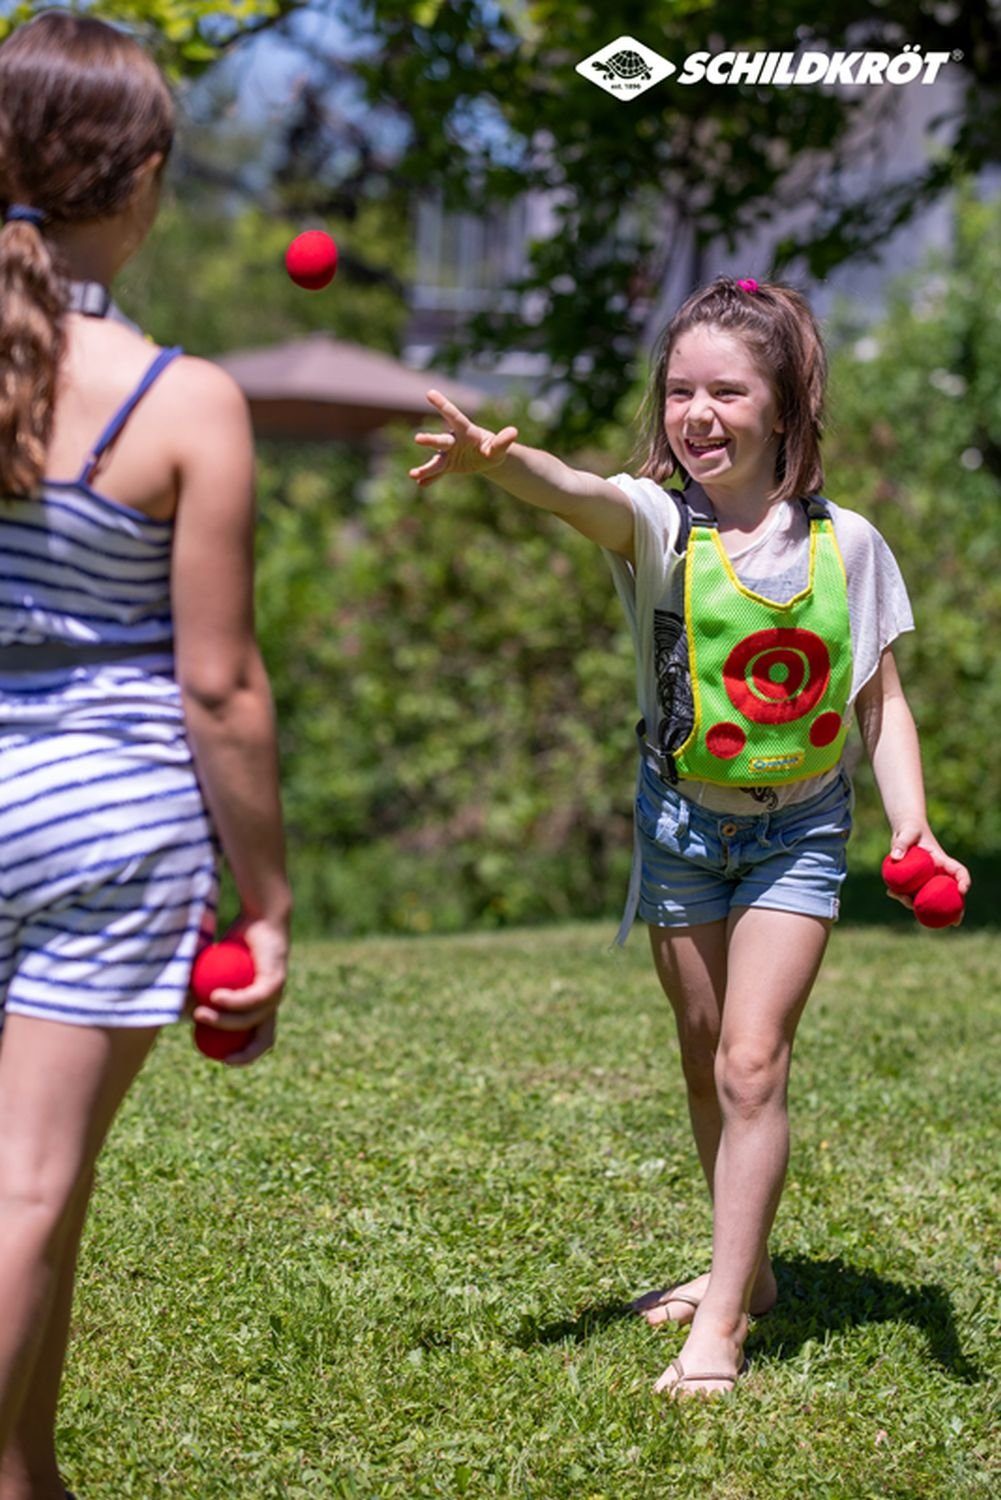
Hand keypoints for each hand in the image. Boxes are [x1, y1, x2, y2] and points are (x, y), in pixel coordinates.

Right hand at [191, 911, 288, 1065]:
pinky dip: (232, 1001)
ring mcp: (276, 993)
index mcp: (262, 1006)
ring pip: (249, 1019)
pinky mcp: (275, 980)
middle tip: (212, 1052)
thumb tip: (173, 1005)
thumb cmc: (236, 943)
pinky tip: (214, 996)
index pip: (259, 1041)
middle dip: (239, 1053)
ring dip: (222, 1022)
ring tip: (199, 1014)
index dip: (243, 1056)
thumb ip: (198, 989)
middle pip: (263, 1041)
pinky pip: (251, 997)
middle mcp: (273, 1004)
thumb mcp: (212, 971)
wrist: (261, 917)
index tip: (217, 1058)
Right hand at [409, 389, 517, 486]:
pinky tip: (420, 484)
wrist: (486, 459)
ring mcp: (448, 454)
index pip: (454, 416)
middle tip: (417, 439)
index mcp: (466, 432)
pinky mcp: (447, 466)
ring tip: (413, 475)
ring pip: (436, 461)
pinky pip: (437, 474)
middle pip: (441, 440)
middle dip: (430, 440)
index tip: (430, 393)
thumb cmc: (493, 448)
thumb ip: (503, 441)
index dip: (443, 405)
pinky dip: (430, 479)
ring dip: (425, 468)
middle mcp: (453, 441)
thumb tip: (513, 432)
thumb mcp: (499, 447)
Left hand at [886, 821, 970, 924]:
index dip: (963, 882)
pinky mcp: (914, 882)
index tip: (962, 891)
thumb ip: (902, 843)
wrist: (904, 831)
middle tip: (954, 922)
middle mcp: (938, 873)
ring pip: (928, 898)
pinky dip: (901, 896)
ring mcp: (926, 880)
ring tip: (899, 897)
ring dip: (917, 904)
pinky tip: (890, 893)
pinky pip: (911, 894)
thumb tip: (895, 857)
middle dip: (954, 909)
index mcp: (942, 861)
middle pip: (948, 893)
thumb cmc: (910, 829)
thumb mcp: (907, 832)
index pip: (959, 872)